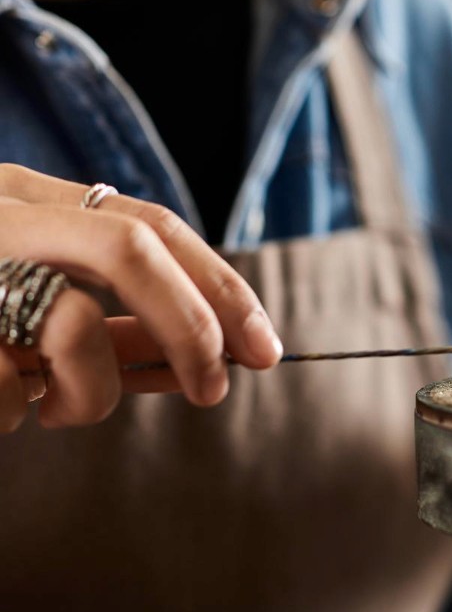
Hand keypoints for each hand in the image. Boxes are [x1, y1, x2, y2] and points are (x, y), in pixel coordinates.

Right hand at [0, 164, 282, 431]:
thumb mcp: (35, 300)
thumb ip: (111, 321)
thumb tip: (210, 356)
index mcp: (27, 199)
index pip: (153, 224)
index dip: (220, 286)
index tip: (265, 346)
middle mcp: (3, 215)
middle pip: (133, 249)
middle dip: (191, 327)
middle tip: (212, 390)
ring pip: (75, 325)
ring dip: (90, 393)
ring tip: (56, 412)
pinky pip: (8, 387)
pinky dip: (13, 412)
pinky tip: (2, 409)